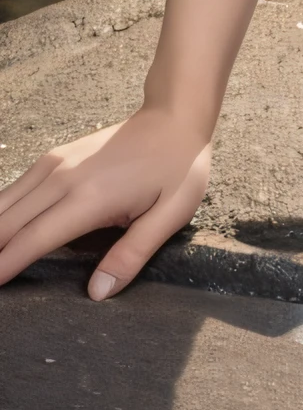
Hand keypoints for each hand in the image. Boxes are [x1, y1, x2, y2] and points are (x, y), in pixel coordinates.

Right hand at [0, 108, 212, 299]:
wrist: (174, 117)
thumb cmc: (178, 166)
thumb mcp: (171, 213)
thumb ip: (132, 254)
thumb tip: (97, 292)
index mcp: (91, 198)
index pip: (33, 239)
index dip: (5, 265)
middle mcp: (63, 178)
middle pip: (7, 222)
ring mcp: (54, 164)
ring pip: (4, 203)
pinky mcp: (53, 158)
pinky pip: (13, 189)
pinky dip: (0, 213)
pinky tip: (0, 231)